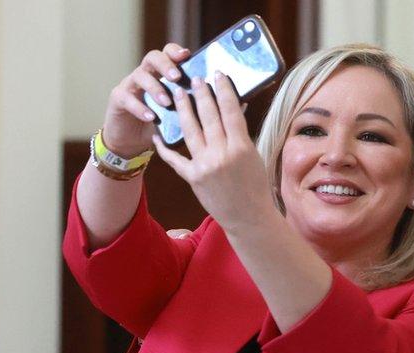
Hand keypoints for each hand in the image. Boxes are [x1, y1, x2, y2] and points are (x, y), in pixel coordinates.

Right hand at [103, 43, 190, 157]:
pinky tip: (150, 117)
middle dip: (165, 65)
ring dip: (154, 88)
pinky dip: (139, 107)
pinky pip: (126, 98)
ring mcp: (130, 84)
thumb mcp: (178, 112)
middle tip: (176, 77)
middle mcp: (146, 74)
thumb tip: (217, 103)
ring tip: (166, 102)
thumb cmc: (160, 124)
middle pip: (152, 58)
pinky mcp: (118, 99)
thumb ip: (190, 104)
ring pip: (139, 76)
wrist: (132, 140)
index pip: (167, 53)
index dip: (175, 51)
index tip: (187, 55)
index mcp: (161, 73)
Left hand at [153, 72, 276, 231]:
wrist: (248, 217)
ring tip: (178, 94)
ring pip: (190, 131)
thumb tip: (235, 109)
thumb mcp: (254, 156)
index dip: (223, 90)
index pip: (230, 111)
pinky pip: (175, 158)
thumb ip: (241, 133)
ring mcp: (205, 166)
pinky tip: (159, 134)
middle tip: (194, 79)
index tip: (217, 74)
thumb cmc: (255, 186)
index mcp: (241, 148)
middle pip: (208, 117)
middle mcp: (222, 154)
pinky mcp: (192, 178)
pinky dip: (166, 146)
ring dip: (183, 110)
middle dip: (201, 94)